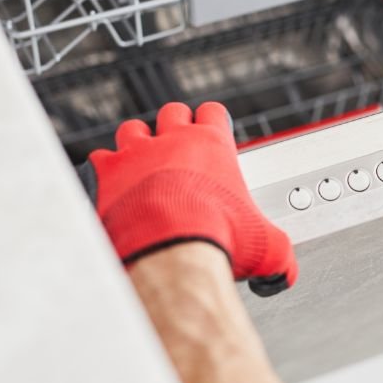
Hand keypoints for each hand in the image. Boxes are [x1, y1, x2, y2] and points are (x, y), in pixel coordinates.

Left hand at [82, 101, 297, 296]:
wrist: (169, 254)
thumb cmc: (217, 240)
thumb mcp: (264, 246)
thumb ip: (278, 250)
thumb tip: (283, 270)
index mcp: (212, 145)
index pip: (213, 113)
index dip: (213, 122)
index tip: (212, 135)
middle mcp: (172, 140)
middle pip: (172, 112)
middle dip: (174, 127)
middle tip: (176, 148)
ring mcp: (135, 153)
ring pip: (133, 129)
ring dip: (137, 143)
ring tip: (141, 164)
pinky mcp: (104, 173)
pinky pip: (99, 159)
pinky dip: (104, 172)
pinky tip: (111, 188)